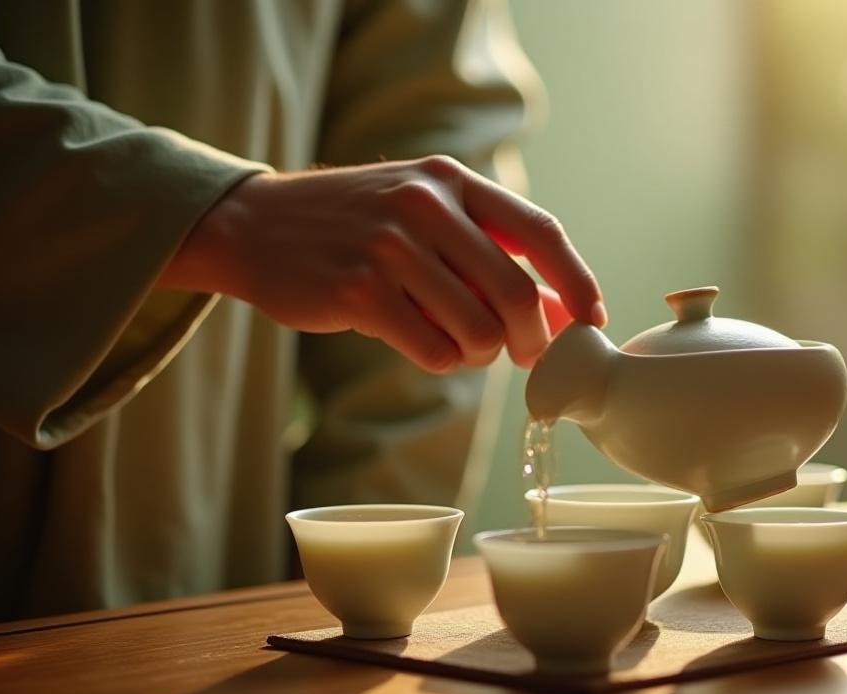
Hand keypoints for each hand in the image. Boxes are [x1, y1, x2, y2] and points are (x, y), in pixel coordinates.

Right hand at [162, 156, 605, 371]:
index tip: (593, 319)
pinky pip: (433, 350)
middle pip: (514, 292)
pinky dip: (441, 360)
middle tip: (526, 355)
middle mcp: (425, 205)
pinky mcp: (358, 291)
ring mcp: (390, 247)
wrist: (253, 225)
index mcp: (451, 181)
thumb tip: (560, 308)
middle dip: (532, 337)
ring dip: (480, 353)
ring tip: (460, 344)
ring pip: (476, 329)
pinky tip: (423, 344)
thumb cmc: (354, 225)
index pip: (540, 232)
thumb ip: (488, 254)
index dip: (576, 281)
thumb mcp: (423, 216)